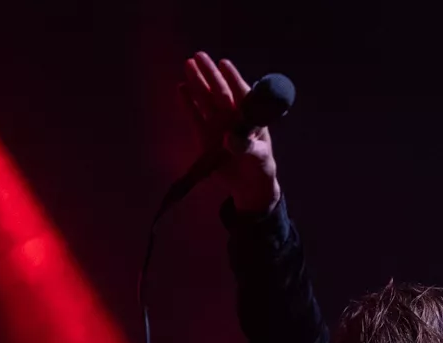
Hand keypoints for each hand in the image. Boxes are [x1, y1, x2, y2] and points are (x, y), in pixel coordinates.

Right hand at [180, 51, 279, 213]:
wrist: (249, 187)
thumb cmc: (260, 168)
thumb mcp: (259, 159)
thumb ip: (246, 147)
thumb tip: (230, 138)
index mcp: (251, 117)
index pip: (242, 93)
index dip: (233, 78)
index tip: (224, 64)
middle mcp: (233, 117)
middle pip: (220, 92)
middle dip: (210, 74)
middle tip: (199, 56)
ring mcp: (218, 125)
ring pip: (206, 100)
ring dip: (198, 83)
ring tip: (188, 64)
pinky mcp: (205, 137)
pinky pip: (195, 117)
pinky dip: (189, 104)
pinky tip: (182, 88)